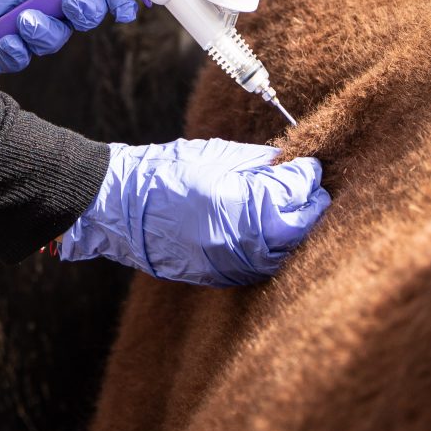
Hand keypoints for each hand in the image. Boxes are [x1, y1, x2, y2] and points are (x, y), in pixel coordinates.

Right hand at [52, 139, 329, 285]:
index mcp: (234, 203)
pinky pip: (260, 266)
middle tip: (312, 188)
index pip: (290, 194)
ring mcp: (226, 263)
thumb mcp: (217, 154)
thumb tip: (292, 167)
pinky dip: (274, 249)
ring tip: (297, 208)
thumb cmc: (166, 171)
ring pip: (282, 254)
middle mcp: (234, 240)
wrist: (118, 206)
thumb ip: (260, 163)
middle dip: (308, 206)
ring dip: (295, 231)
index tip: (311, 166)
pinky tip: (274, 231)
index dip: (306, 177)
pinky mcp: (218, 276)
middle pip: (295, 230)